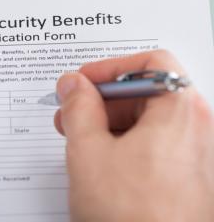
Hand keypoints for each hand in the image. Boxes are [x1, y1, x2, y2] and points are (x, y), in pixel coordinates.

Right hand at [54, 50, 213, 221]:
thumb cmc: (132, 216)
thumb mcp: (88, 151)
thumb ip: (78, 108)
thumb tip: (72, 85)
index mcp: (180, 112)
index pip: (152, 63)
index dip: (111, 67)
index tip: (84, 81)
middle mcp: (197, 129)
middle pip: (149, 90)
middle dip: (103, 98)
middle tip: (73, 110)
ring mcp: (194, 155)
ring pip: (149, 118)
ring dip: (109, 121)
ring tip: (78, 138)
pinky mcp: (185, 176)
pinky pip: (153, 143)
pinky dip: (123, 142)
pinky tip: (98, 159)